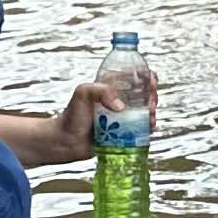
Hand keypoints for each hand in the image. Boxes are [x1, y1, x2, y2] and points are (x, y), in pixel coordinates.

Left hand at [47, 67, 162, 161]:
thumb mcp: (82, 93)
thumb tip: (121, 107)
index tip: (150, 83)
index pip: (133, 76)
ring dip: (152, 113)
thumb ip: (100, 91)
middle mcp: (119, 101)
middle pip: (144, 94)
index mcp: (111, 87)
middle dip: (152, 97)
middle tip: (150, 104)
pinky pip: (140, 129)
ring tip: (150, 118)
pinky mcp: (123, 133)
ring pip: (145, 112)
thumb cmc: (70, 116)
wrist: (65, 141)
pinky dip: (148, 128)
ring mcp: (122, 117)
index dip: (146, 77)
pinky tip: (148, 128)